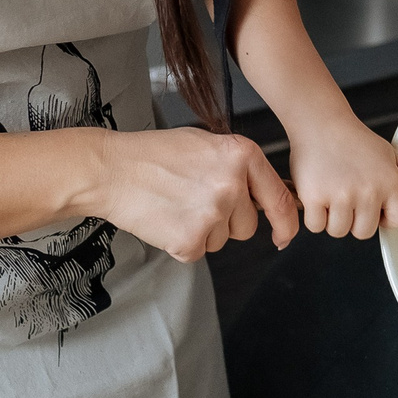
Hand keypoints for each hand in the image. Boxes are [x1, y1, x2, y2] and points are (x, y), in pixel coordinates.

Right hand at [74, 127, 299, 260]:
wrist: (111, 169)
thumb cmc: (155, 154)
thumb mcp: (207, 145)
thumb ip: (240, 169)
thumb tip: (270, 198)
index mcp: (242, 156)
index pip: (279, 199)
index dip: (285, 223)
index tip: (284, 235)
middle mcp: (232, 185)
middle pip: (248, 226)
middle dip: (227, 222)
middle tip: (194, 201)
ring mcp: (212, 214)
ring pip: (223, 240)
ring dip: (204, 231)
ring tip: (177, 205)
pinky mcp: (190, 240)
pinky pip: (198, 252)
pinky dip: (182, 242)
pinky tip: (166, 218)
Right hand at [291, 119, 397, 238]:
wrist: (320, 123)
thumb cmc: (354, 140)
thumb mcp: (389, 154)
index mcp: (390, 182)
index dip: (389, 217)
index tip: (378, 208)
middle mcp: (367, 191)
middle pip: (365, 232)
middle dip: (356, 219)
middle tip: (350, 195)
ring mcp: (340, 196)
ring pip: (340, 231)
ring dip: (334, 218)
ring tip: (334, 192)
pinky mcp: (314, 198)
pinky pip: (316, 226)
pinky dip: (315, 215)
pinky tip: (318, 194)